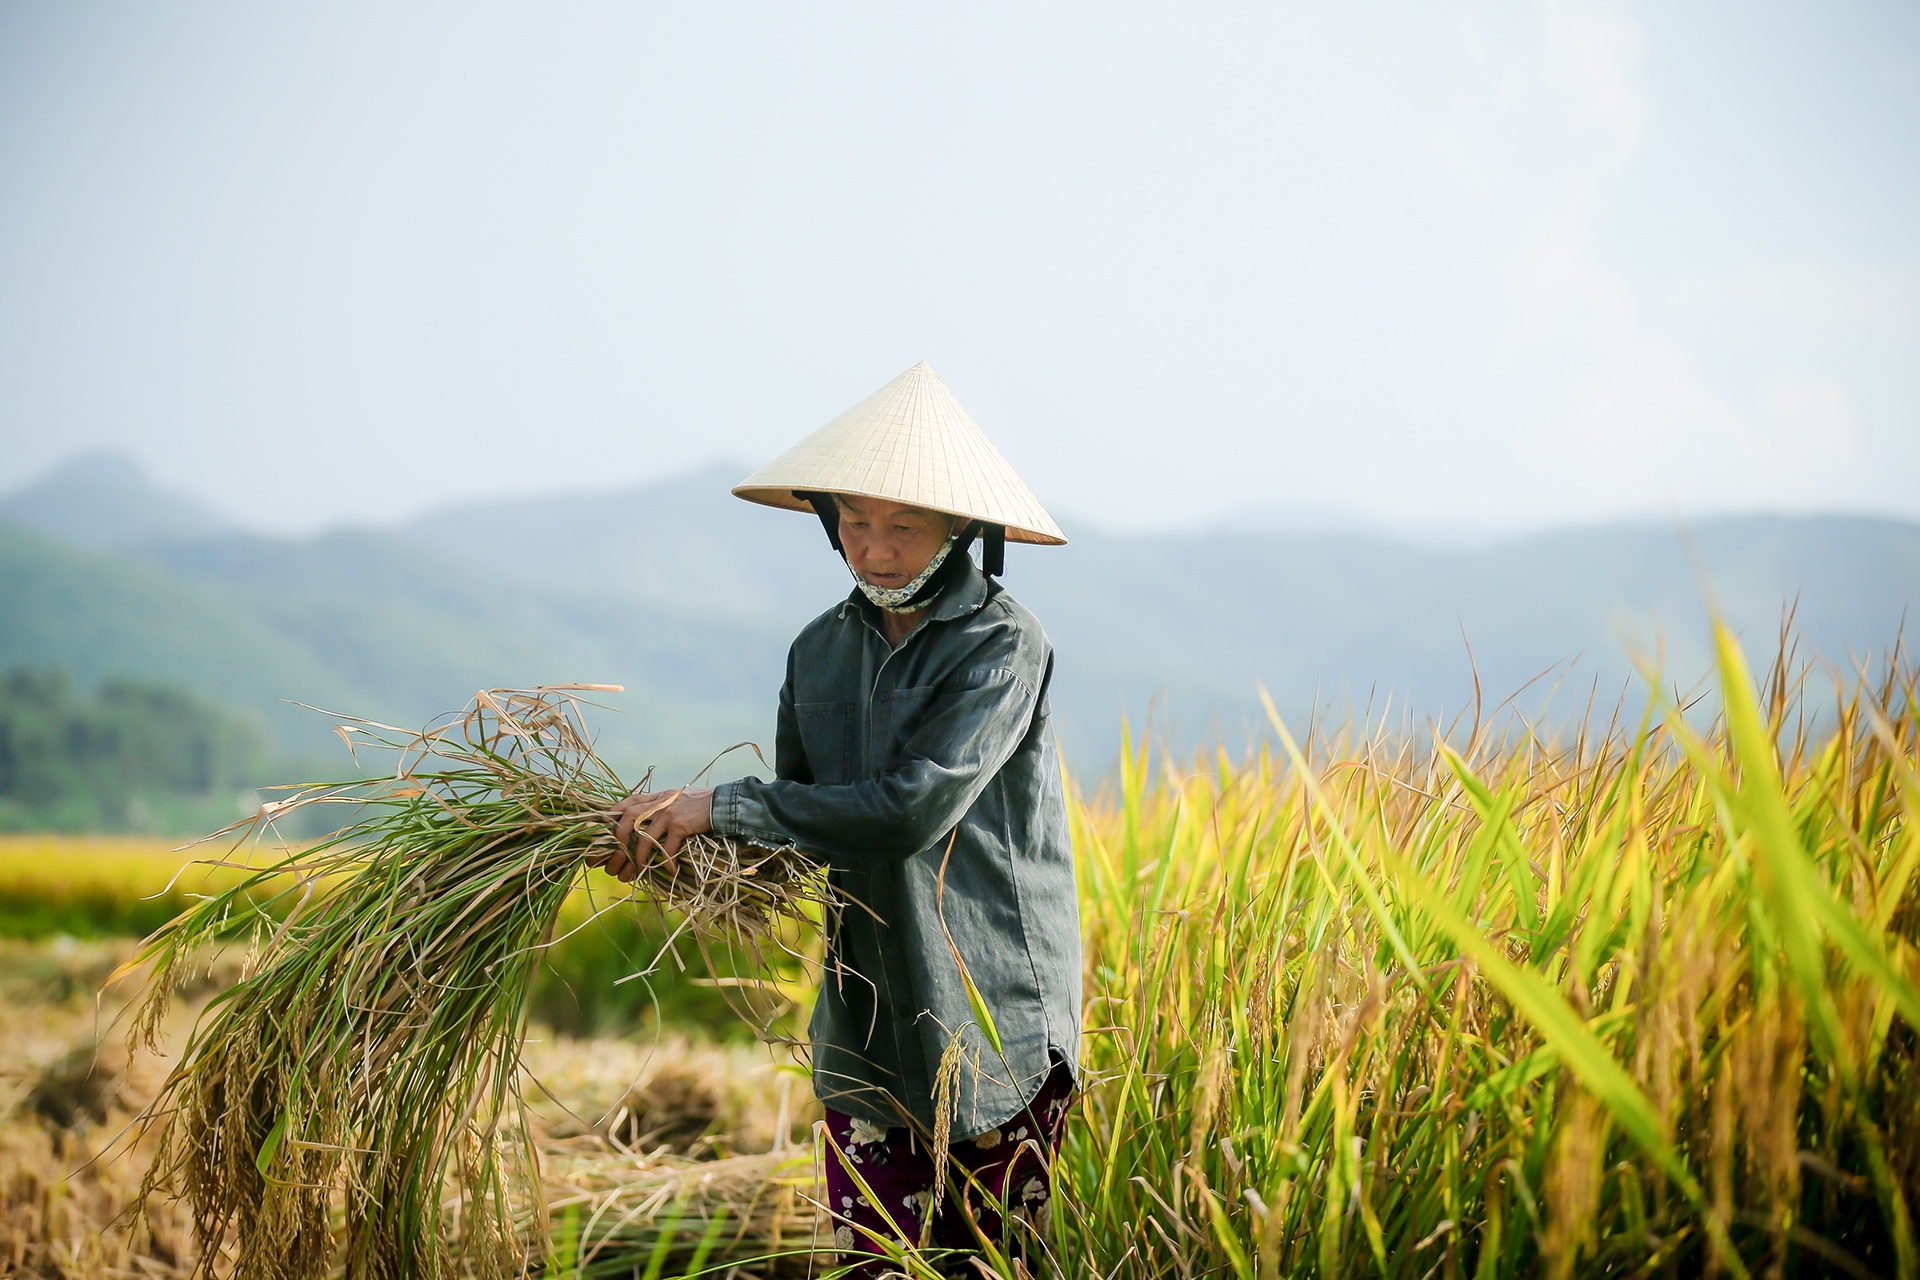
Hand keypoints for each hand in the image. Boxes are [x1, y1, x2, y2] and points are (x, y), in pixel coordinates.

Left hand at [595, 787, 714, 881]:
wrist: (722, 803)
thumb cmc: (696, 807)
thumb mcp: (671, 801)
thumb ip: (654, 809)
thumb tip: (636, 832)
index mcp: (651, 797)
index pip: (622, 807)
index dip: (607, 825)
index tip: (597, 845)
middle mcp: (656, 802)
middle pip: (625, 822)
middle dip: (616, 847)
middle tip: (612, 867)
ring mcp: (667, 812)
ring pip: (643, 838)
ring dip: (638, 859)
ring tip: (636, 874)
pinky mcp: (680, 823)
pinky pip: (667, 847)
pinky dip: (665, 861)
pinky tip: (669, 870)